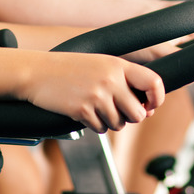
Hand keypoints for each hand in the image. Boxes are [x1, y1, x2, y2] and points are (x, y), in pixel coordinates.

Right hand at [21, 52, 163, 133]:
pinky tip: (83, 111)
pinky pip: (101, 129)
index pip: (154, 82)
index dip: (157, 98)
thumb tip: (147, 109)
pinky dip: (94, 124)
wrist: (36, 72)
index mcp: (117, 65)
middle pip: (138, 113)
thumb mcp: (100, 64)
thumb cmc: (69, 68)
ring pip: (119, 124)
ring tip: (94, 106)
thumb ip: (123, 81)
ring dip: (109, 121)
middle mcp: (110, 80)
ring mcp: (96, 96)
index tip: (150, 105)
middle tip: (116, 110)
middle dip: (129, 117)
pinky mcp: (82, 110)